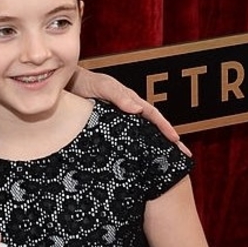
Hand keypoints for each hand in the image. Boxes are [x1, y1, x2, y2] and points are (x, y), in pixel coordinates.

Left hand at [69, 67, 190, 156]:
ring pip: (140, 135)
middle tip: (182, 158)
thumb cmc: (85, 82)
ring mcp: (118, 120)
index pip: (153, 116)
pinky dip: (136, 148)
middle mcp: (128, 111)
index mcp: (130, 101)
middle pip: (151, 127)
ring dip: (154, 147)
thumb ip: (118, 96)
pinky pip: (126, 139)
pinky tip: (137, 162)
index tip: (177, 142)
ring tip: (165, 164)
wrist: (66, 84)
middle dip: (167, 141)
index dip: (166, 128)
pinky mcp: (107, 128)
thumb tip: (138, 109)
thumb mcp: (102, 86)